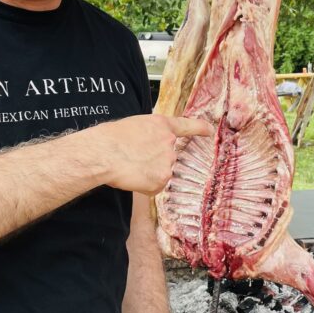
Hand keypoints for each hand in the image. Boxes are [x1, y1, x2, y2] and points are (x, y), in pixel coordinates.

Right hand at [93, 114, 213, 195]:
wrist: (104, 154)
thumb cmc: (110, 138)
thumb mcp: (134, 125)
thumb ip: (149, 134)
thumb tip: (147, 145)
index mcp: (161, 125)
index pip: (187, 125)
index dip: (200, 128)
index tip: (209, 131)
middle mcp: (169, 142)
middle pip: (168, 156)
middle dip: (154, 160)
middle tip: (134, 158)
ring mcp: (167, 162)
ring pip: (162, 172)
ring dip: (149, 173)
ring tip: (130, 167)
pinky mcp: (161, 179)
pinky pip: (155, 187)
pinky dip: (145, 186)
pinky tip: (133, 177)